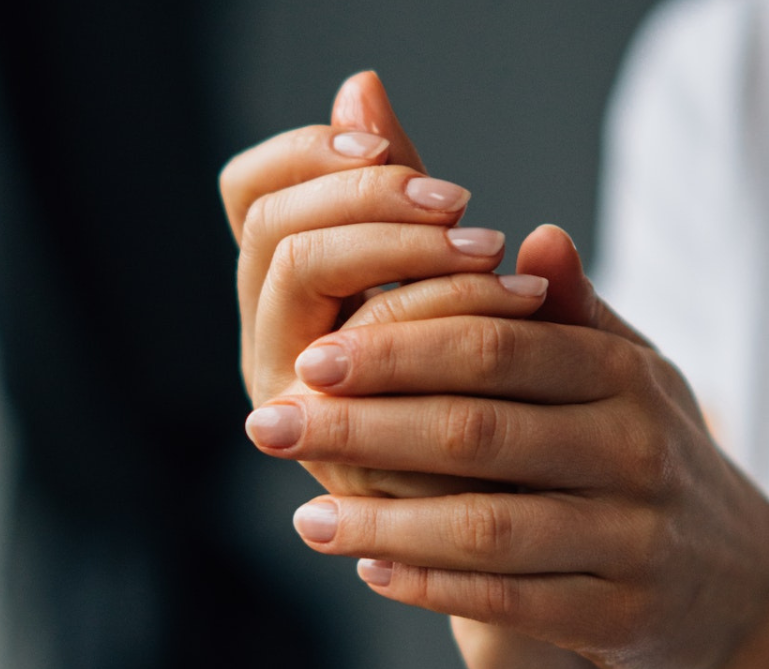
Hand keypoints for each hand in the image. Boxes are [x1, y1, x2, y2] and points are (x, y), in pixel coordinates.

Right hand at [222, 72, 547, 496]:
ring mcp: (292, 387)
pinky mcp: (337, 433)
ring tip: (491, 245)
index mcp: (284, 287)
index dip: (308, 152)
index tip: (387, 146)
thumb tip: (361, 85)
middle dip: (367, 195)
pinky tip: (518, 299)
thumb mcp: (435, 260)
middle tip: (458, 199)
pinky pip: (362, 342)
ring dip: (397, 239)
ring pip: (299, 267)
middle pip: (273, 225)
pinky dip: (440, 303)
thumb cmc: (479, 366)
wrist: (519, 484)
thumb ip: (394, 185)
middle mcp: (270, 334)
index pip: (249, 193)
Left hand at [246, 225, 768, 668]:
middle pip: (477, 430)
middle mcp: (633, 447)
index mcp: (621, 373)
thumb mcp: (631, 371)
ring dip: (383, 520)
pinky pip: (512, 601)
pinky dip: (434, 586)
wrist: (741, 581)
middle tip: (267, 424)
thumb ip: (571, 310)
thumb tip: (533, 231)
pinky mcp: (621, 614)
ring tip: (303, 517)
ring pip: (487, 526)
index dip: (394, 348)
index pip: (493, 347)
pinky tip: (369, 570)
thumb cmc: (652, 450)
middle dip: (361, 426)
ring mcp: (632, 537)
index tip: (309, 355)